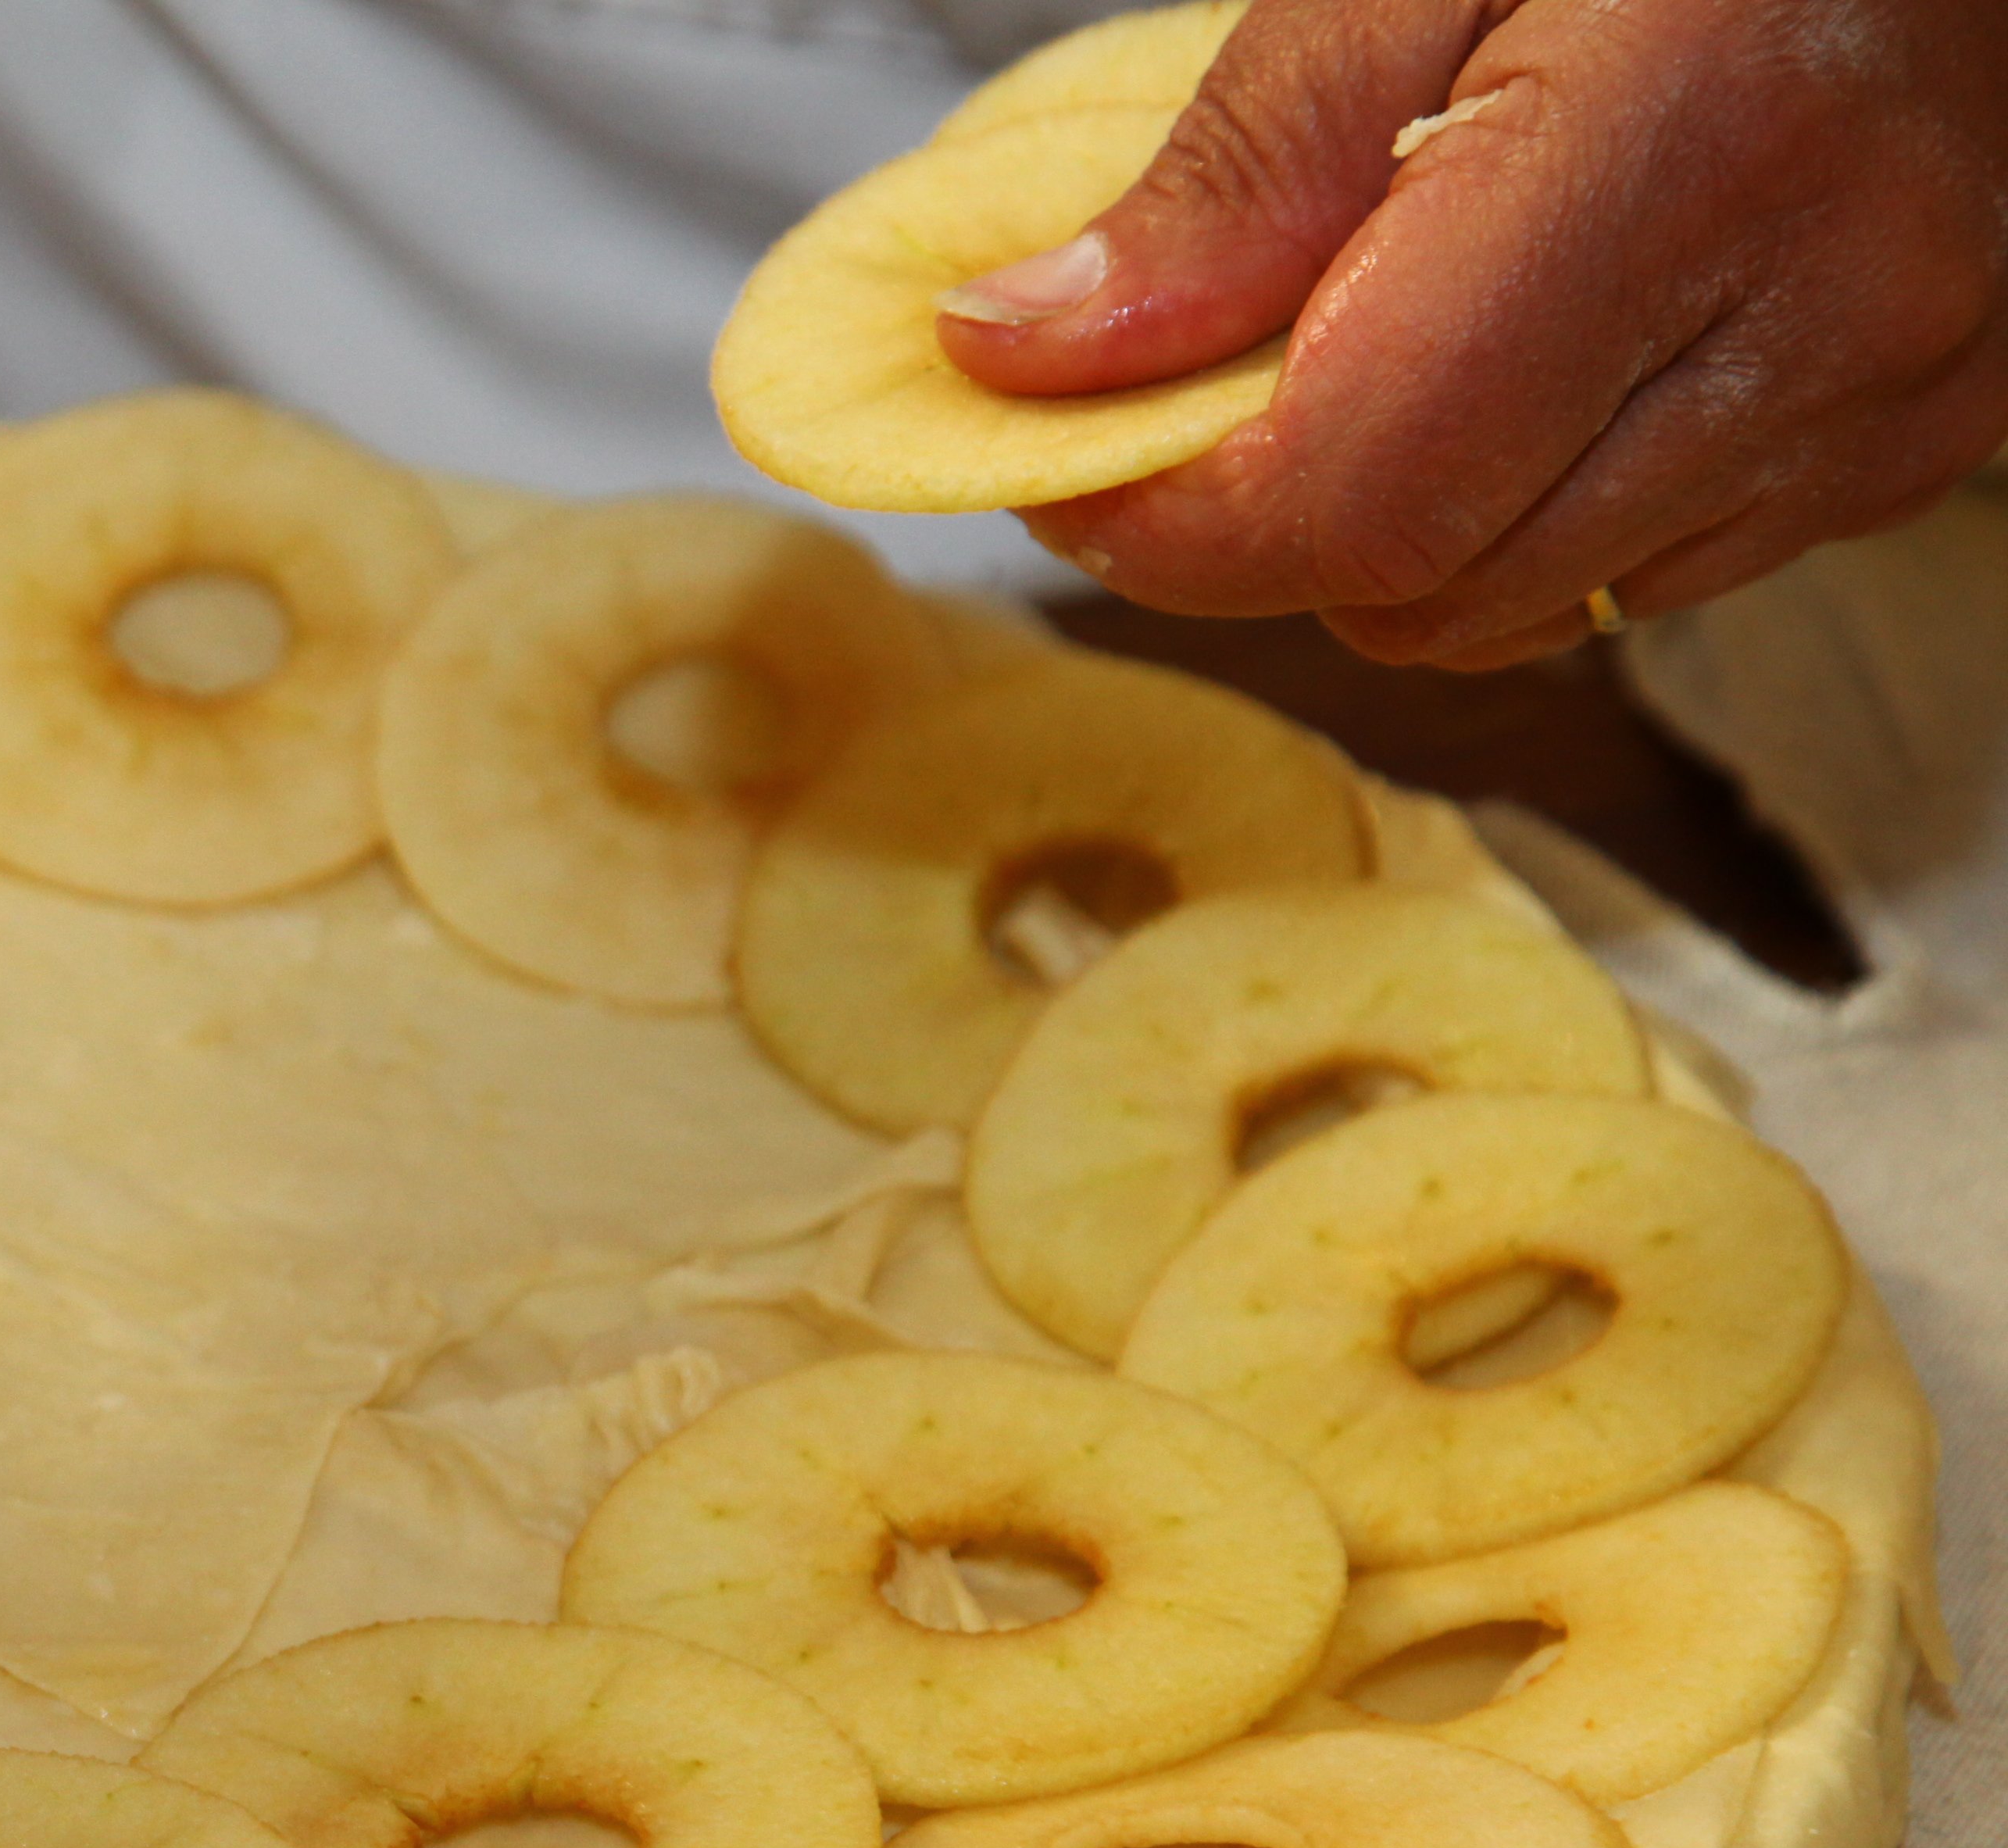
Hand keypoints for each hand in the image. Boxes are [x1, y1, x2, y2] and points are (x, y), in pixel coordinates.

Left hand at [935, 0, 2007, 667]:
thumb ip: (1243, 161)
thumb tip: (1027, 348)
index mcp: (1696, 139)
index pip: (1360, 491)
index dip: (1168, 517)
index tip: (1067, 450)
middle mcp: (1827, 300)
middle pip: (1426, 585)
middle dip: (1265, 523)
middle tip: (1201, 386)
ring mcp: (1889, 391)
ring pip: (1524, 610)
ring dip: (1402, 522)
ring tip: (1387, 345)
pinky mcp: (1919, 440)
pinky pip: (1646, 577)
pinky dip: (1538, 507)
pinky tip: (1544, 359)